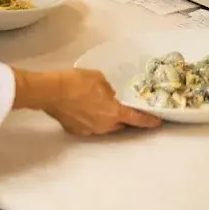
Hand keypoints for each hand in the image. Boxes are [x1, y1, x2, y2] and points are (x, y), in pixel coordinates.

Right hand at [13, 68, 160, 135]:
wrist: (51, 91)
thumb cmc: (76, 82)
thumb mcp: (99, 78)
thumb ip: (109, 89)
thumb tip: (108, 94)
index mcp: (114, 112)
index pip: (137, 119)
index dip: (149, 120)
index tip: (157, 122)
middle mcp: (105, 125)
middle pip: (121, 125)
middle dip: (125, 118)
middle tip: (124, 109)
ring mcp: (90, 130)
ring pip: (105, 126)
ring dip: (107, 119)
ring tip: (100, 107)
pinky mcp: (76, 130)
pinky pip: (89, 126)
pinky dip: (90, 119)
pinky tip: (84, 109)